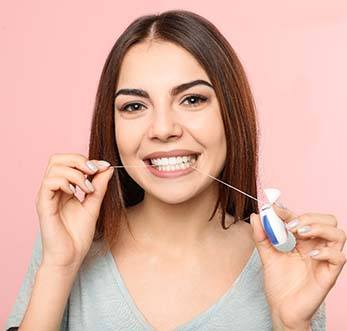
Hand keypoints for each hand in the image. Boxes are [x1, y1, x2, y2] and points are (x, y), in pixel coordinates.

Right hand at [35, 153, 113, 269]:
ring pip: (54, 168)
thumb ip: (99, 186)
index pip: (69, 163)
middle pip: (57, 159)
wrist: (71, 256)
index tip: (104, 166)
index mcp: (64, 188)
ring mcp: (47, 196)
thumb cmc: (79, 234)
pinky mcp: (43, 205)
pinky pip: (49, 182)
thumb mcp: (94, 205)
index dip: (87, 160)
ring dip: (76, 173)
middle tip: (94, 171)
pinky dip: (65, 182)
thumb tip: (107, 167)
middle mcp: (53, 189)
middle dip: (78, 160)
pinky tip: (76, 193)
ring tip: (87, 188)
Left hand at [250, 204, 345, 328]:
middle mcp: (316, 246)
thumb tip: (257, 216)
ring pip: (338, 234)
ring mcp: (324, 259)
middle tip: (291, 226)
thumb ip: (261, 236)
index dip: (288, 211)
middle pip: (328, 220)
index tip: (272, 210)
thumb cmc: (277, 282)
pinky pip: (339, 257)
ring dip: (319, 228)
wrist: (281, 308)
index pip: (303, 217)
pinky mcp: (329, 274)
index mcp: (302, 239)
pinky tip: (309, 255)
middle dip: (309, 217)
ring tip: (300, 234)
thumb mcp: (266, 255)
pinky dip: (325, 252)